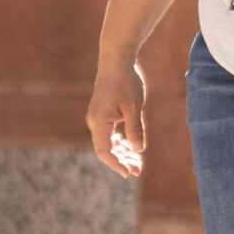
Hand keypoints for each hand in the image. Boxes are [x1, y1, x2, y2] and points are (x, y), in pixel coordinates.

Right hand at [85, 53, 147, 179]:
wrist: (117, 61)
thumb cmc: (126, 82)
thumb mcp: (134, 107)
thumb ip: (135, 129)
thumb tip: (139, 150)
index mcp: (99, 122)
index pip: (104, 151)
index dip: (116, 163)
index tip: (128, 172)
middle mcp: (94, 122)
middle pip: (106, 149)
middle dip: (121, 160)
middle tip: (137, 171)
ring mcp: (97, 118)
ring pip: (108, 141)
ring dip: (121, 152)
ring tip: (137, 163)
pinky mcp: (103, 113)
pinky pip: (109, 133)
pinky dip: (119, 141)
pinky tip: (130, 147)